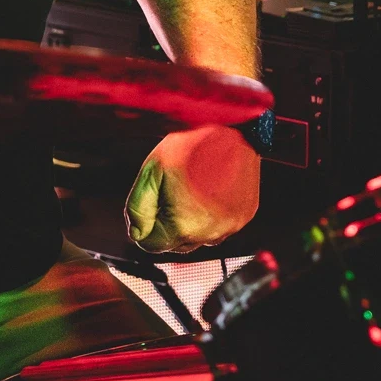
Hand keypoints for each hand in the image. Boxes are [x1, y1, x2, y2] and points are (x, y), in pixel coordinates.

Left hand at [125, 124, 260, 252]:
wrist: (235, 134)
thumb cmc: (193, 148)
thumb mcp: (152, 171)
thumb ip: (139, 207)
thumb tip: (137, 234)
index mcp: (182, 227)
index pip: (153, 245)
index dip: (146, 228)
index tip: (150, 208)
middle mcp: (208, 235)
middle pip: (177, 245)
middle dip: (167, 226)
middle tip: (169, 195)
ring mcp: (229, 228)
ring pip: (200, 239)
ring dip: (191, 224)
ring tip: (191, 192)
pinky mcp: (243, 218)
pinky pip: (221, 228)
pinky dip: (211, 217)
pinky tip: (209, 192)